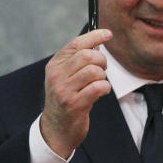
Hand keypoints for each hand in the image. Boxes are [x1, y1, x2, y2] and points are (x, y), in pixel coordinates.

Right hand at [40, 28, 112, 158]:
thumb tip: (99, 40)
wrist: (57, 128)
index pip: (76, 44)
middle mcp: (56, 76)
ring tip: (99, 83)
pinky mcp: (75, 104)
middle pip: (87, 56)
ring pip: (94, 71)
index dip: (94, 36)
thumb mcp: (65, 77)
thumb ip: (77, 61)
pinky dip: (105, 88)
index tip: (108, 34)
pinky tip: (100, 93)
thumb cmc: (67, 99)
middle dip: (101, 61)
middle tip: (102, 70)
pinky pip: (98, 87)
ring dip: (102, 76)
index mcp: (54, 65)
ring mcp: (64, 90)